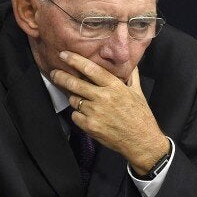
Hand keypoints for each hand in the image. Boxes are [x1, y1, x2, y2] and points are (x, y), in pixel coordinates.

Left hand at [50, 51, 169, 174]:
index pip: (90, 69)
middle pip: (75, 83)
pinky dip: (77, 114)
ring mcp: (95, 112)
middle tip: (54, 73)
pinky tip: (86, 114)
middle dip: (61, 76)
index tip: (63, 55)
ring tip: (80, 98)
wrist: (141, 141)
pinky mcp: (89, 125)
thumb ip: (131, 76)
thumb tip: (129, 61)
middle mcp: (103, 97)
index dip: (74, 60)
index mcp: (114, 86)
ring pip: (73, 99)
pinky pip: (74, 115)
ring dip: (74, 98)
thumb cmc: (140, 116)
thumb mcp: (138, 92)